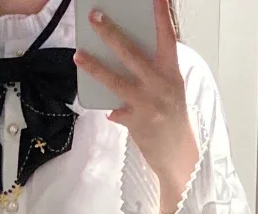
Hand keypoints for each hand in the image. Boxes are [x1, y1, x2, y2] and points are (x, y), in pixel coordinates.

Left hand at [74, 0, 199, 213]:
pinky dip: (109, 108)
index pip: (167, 37)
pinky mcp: (136, 122)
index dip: (161, 15)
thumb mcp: (170, 88)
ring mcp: (148, 104)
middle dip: (111, 34)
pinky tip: (106, 108)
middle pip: (132, 54)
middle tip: (95, 17)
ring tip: (79, 55)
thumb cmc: (172, 117)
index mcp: (172, 72)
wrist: (178, 154)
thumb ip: (153, 71)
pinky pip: (115, 110)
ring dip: (95, 67)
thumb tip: (124, 57)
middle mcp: (160, 84)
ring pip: (116, 80)